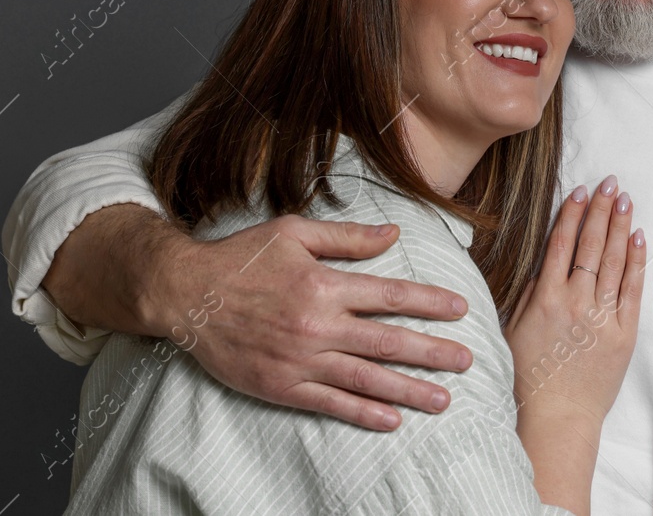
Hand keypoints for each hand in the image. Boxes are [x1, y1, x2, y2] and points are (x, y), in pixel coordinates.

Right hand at [145, 213, 475, 429]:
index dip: (429, 303)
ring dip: (409, 390)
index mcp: (324, 284)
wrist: (186, 295)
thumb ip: (346, 237)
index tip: (460, 309)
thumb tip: (392, 235)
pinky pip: (331, 404)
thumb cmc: (240, 258)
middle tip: (466, 361)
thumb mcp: (294, 233)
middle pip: (389, 341)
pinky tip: (391, 420)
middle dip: (433, 353)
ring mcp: (301, 360)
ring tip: (442, 400)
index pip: (391, 294)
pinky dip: (364, 413)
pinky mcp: (282, 386)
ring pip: (367, 379)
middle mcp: (318, 325)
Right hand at [504, 174, 645, 428]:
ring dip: (620, 226)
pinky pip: (633, 289)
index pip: (561, 244)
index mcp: (546, 298)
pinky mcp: (624, 333)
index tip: (580, 191)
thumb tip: (547, 263)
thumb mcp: (516, 329)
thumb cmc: (530, 377)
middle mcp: (576, 302)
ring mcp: (603, 317)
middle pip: (592, 245)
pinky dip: (636, 261)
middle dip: (601, 210)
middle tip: (610, 183)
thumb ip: (532, 293)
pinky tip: (638, 238)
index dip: (572, 214)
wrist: (558, 416)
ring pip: (615, 260)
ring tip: (625, 200)